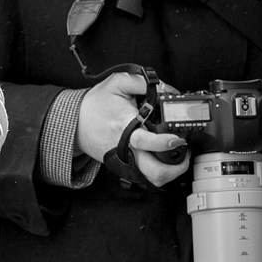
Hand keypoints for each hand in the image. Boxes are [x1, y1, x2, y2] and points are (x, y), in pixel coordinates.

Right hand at [75, 70, 190, 186]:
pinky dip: (158, 171)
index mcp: (125, 127)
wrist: (75, 122)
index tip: (178, 139)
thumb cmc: (95, 104)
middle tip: (185, 152)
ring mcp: (125, 161)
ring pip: (152, 180)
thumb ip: (142, 82)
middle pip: (155, 173)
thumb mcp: (117, 83)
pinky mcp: (123, 167)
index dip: (164, 143)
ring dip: (170, 172)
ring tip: (178, 156)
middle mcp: (126, 149)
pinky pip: (145, 176)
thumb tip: (166, 87)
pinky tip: (164, 158)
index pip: (146, 141)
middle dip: (176, 167)